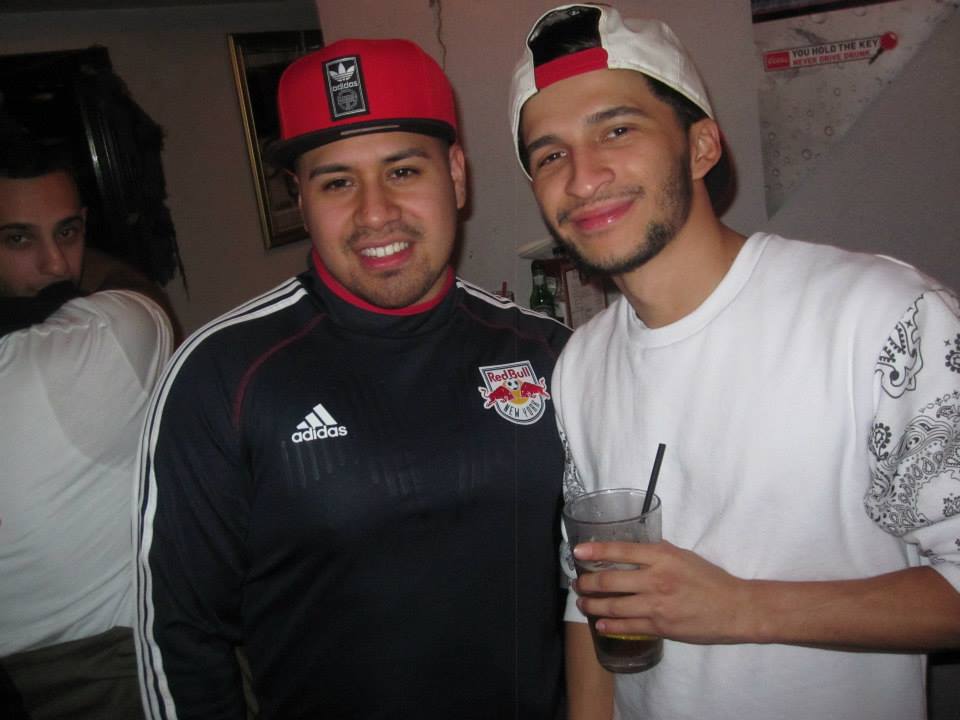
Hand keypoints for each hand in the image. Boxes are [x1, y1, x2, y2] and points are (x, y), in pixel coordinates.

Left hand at [573, 540, 752, 643]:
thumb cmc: (710, 579)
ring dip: (592, 605)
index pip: (621, 550)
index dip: (595, 550)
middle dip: (587, 583)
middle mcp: (656, 579)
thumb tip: (634, 549)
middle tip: (577, 583)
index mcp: (662, 557)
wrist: (735, 608)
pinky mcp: (660, 627)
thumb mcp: (683, 556)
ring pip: (614, 606)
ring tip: (582, 603)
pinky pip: (628, 626)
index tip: (577, 551)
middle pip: (610, 580)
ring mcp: (657, 605)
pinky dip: (609, 625)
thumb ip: (657, 552)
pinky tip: (600, 624)